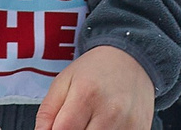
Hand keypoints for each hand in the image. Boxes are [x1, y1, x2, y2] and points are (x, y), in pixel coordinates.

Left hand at [34, 43, 156, 129]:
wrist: (132, 58)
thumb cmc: (94, 71)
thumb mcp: (64, 81)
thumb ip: (47, 111)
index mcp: (86, 95)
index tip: (57, 128)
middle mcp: (110, 112)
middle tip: (74, 123)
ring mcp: (128, 124)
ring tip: (89, 123)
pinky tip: (104, 125)